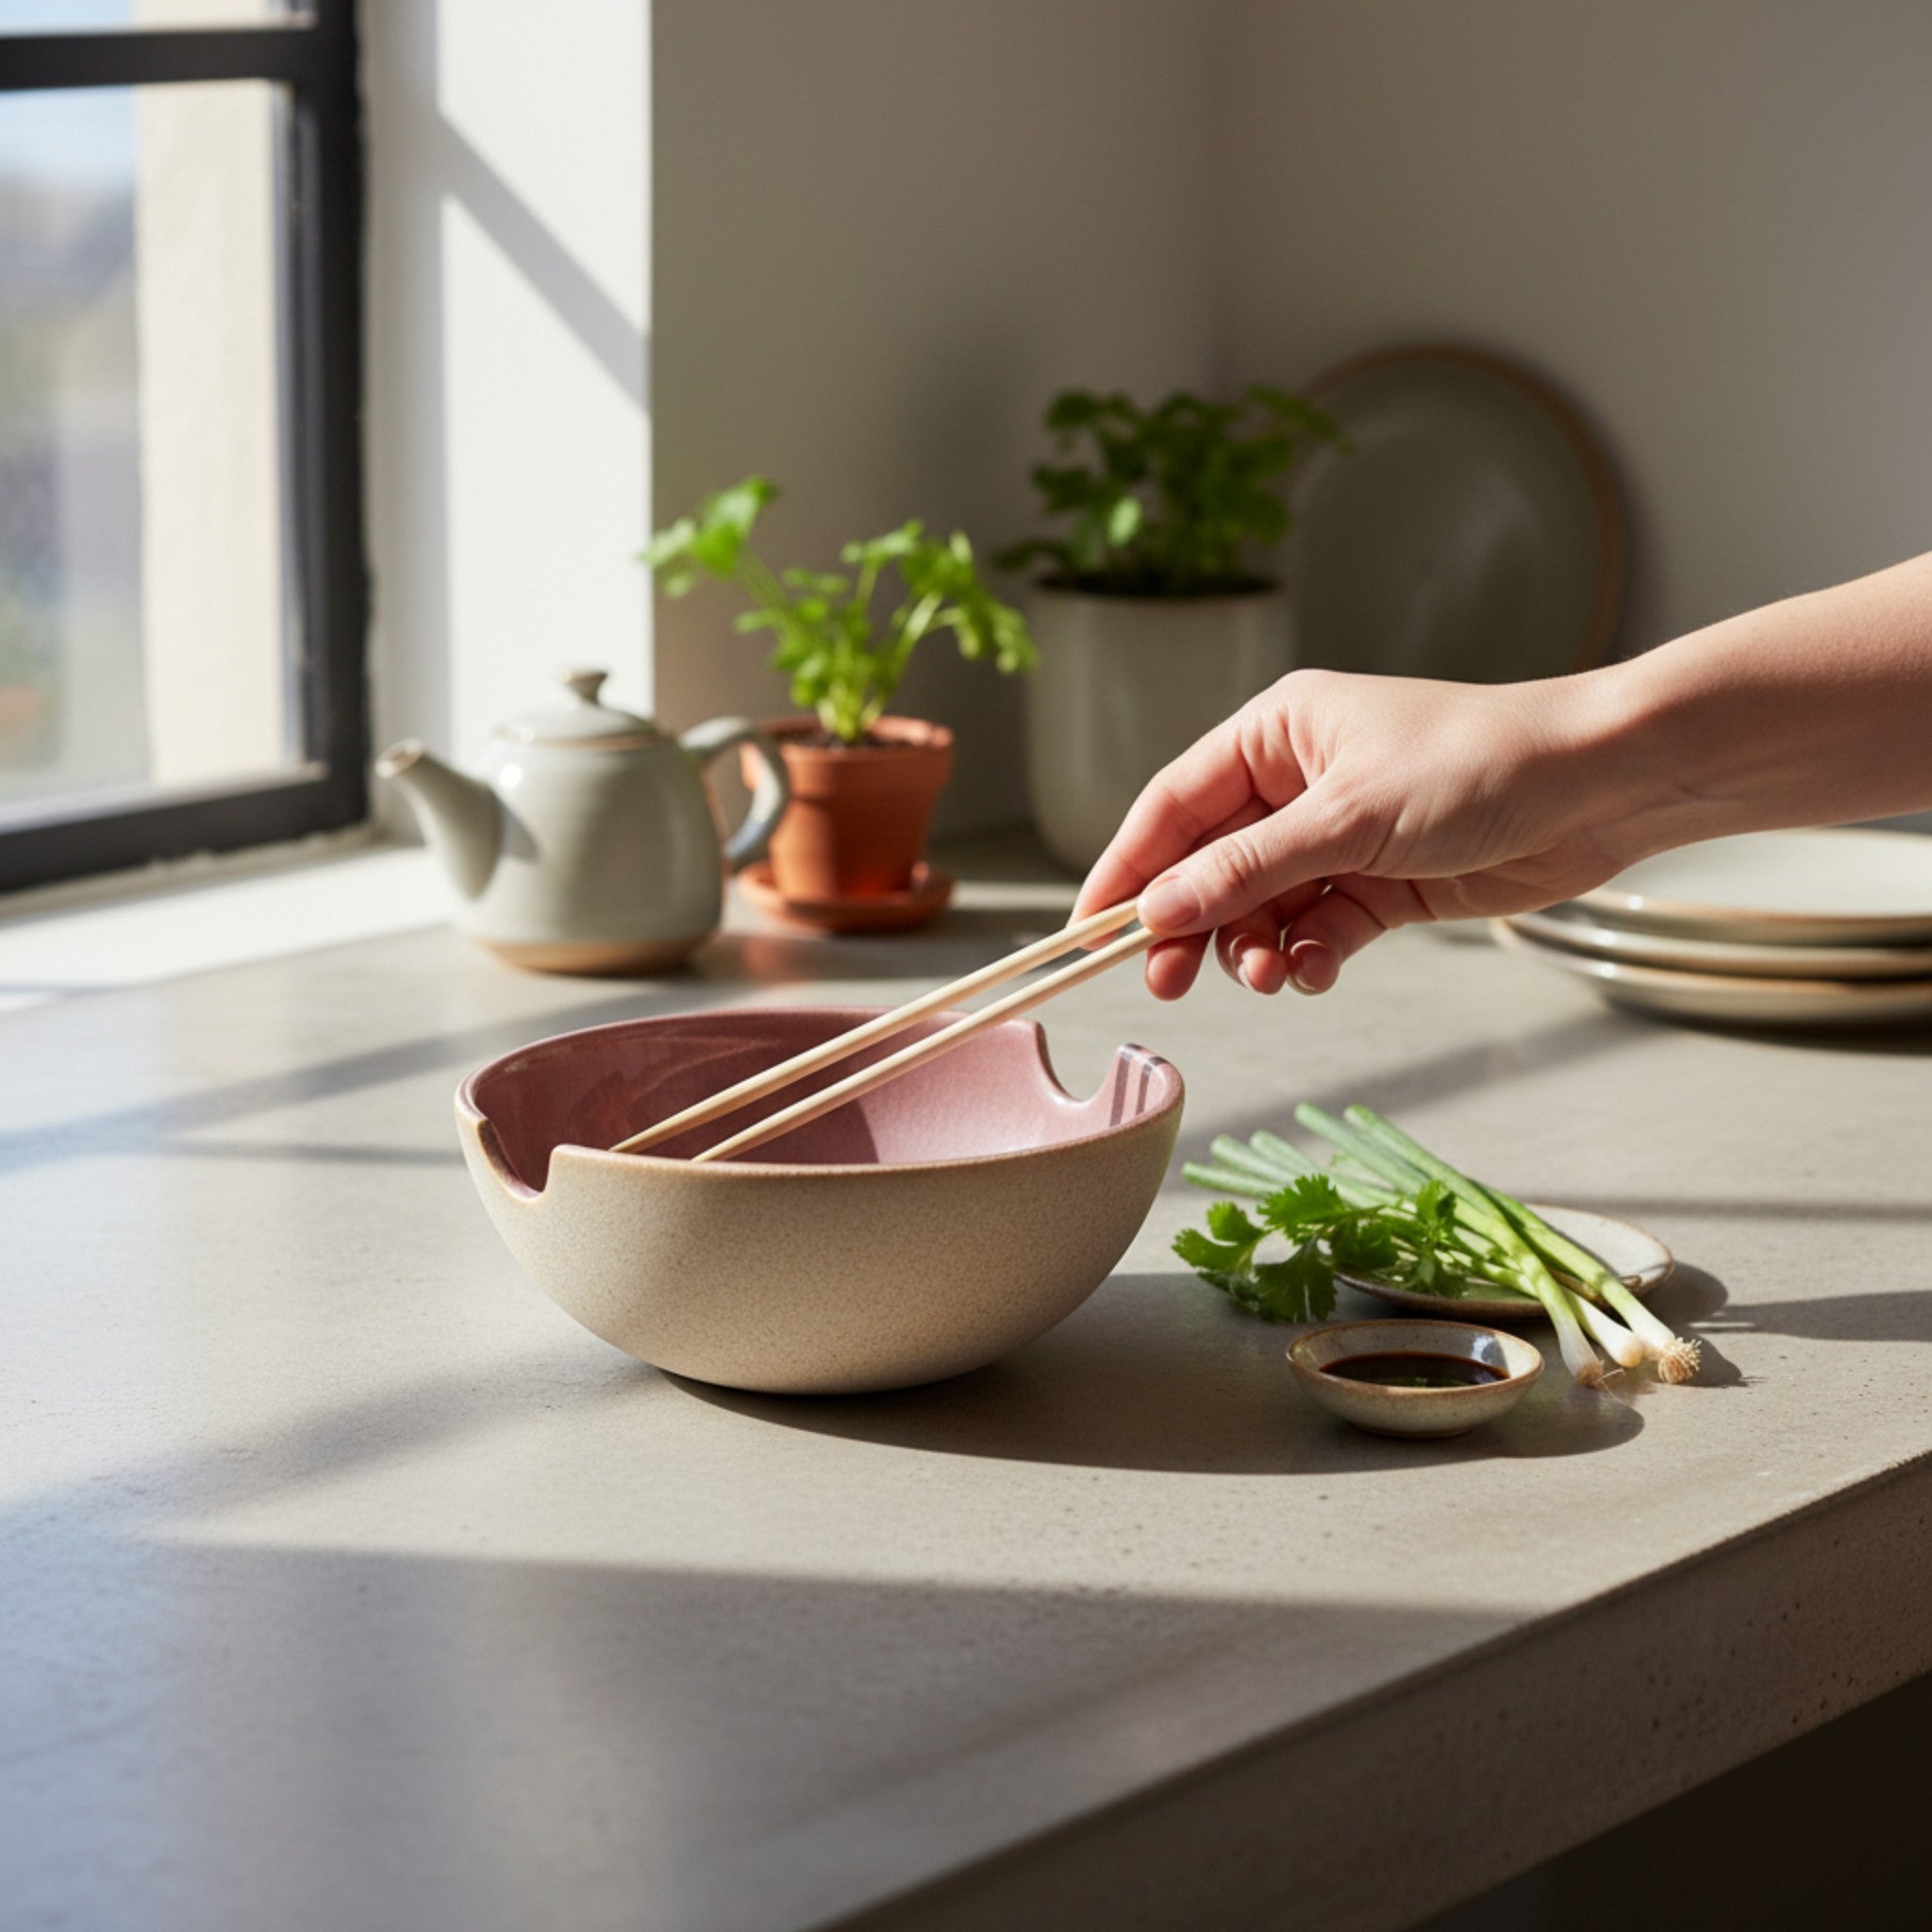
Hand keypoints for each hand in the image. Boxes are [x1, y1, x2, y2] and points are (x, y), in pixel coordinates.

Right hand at [1074, 666, 1646, 998]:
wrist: (1600, 788)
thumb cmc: (1478, 766)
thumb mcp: (1348, 820)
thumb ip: (1246, 870)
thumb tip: (1157, 911)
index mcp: (1277, 735)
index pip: (1173, 806)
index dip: (1127, 868)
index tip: (1089, 931)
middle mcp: (1300, 783)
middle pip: (1210, 864)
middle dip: (1191, 924)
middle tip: (1167, 983)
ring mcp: (1340, 836)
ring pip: (1262, 907)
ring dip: (1258, 948)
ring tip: (1275, 976)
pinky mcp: (1382, 883)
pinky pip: (1317, 928)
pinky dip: (1310, 956)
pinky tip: (1320, 971)